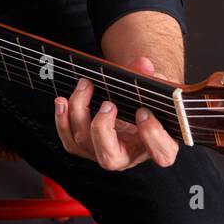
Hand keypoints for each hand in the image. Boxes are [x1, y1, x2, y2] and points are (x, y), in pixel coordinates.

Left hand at [53, 56, 180, 170]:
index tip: (144, 112)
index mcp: (158, 147)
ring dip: (79, 113)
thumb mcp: (156, 90)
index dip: (152, 135)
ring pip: (84, 144)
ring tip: (85, 85)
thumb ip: (152, 78)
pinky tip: (63, 101)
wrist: (135, 107)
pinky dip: (62, 121)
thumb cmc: (150, 102)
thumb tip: (143, 65)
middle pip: (109, 158)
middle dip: (102, 128)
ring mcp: (105, 154)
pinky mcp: (87, 149)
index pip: (161, 154)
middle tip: (108, 104)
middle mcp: (129, 157)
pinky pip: (70, 142)